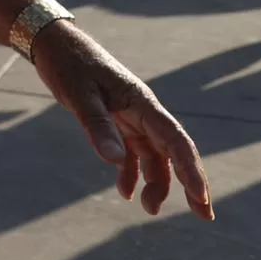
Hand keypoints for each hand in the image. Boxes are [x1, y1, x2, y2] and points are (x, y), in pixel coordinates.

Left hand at [30, 21, 213, 220]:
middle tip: (204, 216)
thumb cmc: (69, 64)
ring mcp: (131, 117)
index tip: (201, 197)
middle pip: (174, 151)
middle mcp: (143, 112)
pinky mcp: (116, 121)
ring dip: (157, 182)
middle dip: (190, 182)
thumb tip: (113, 160)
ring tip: (149, 209)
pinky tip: (124, 192)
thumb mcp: (79, 94)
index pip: (174, 140)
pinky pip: (131, 152)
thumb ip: (96, 125)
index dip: (190, 169)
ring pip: (154, 156)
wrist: (56, 43)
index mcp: (141, 103)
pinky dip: (130, 173)